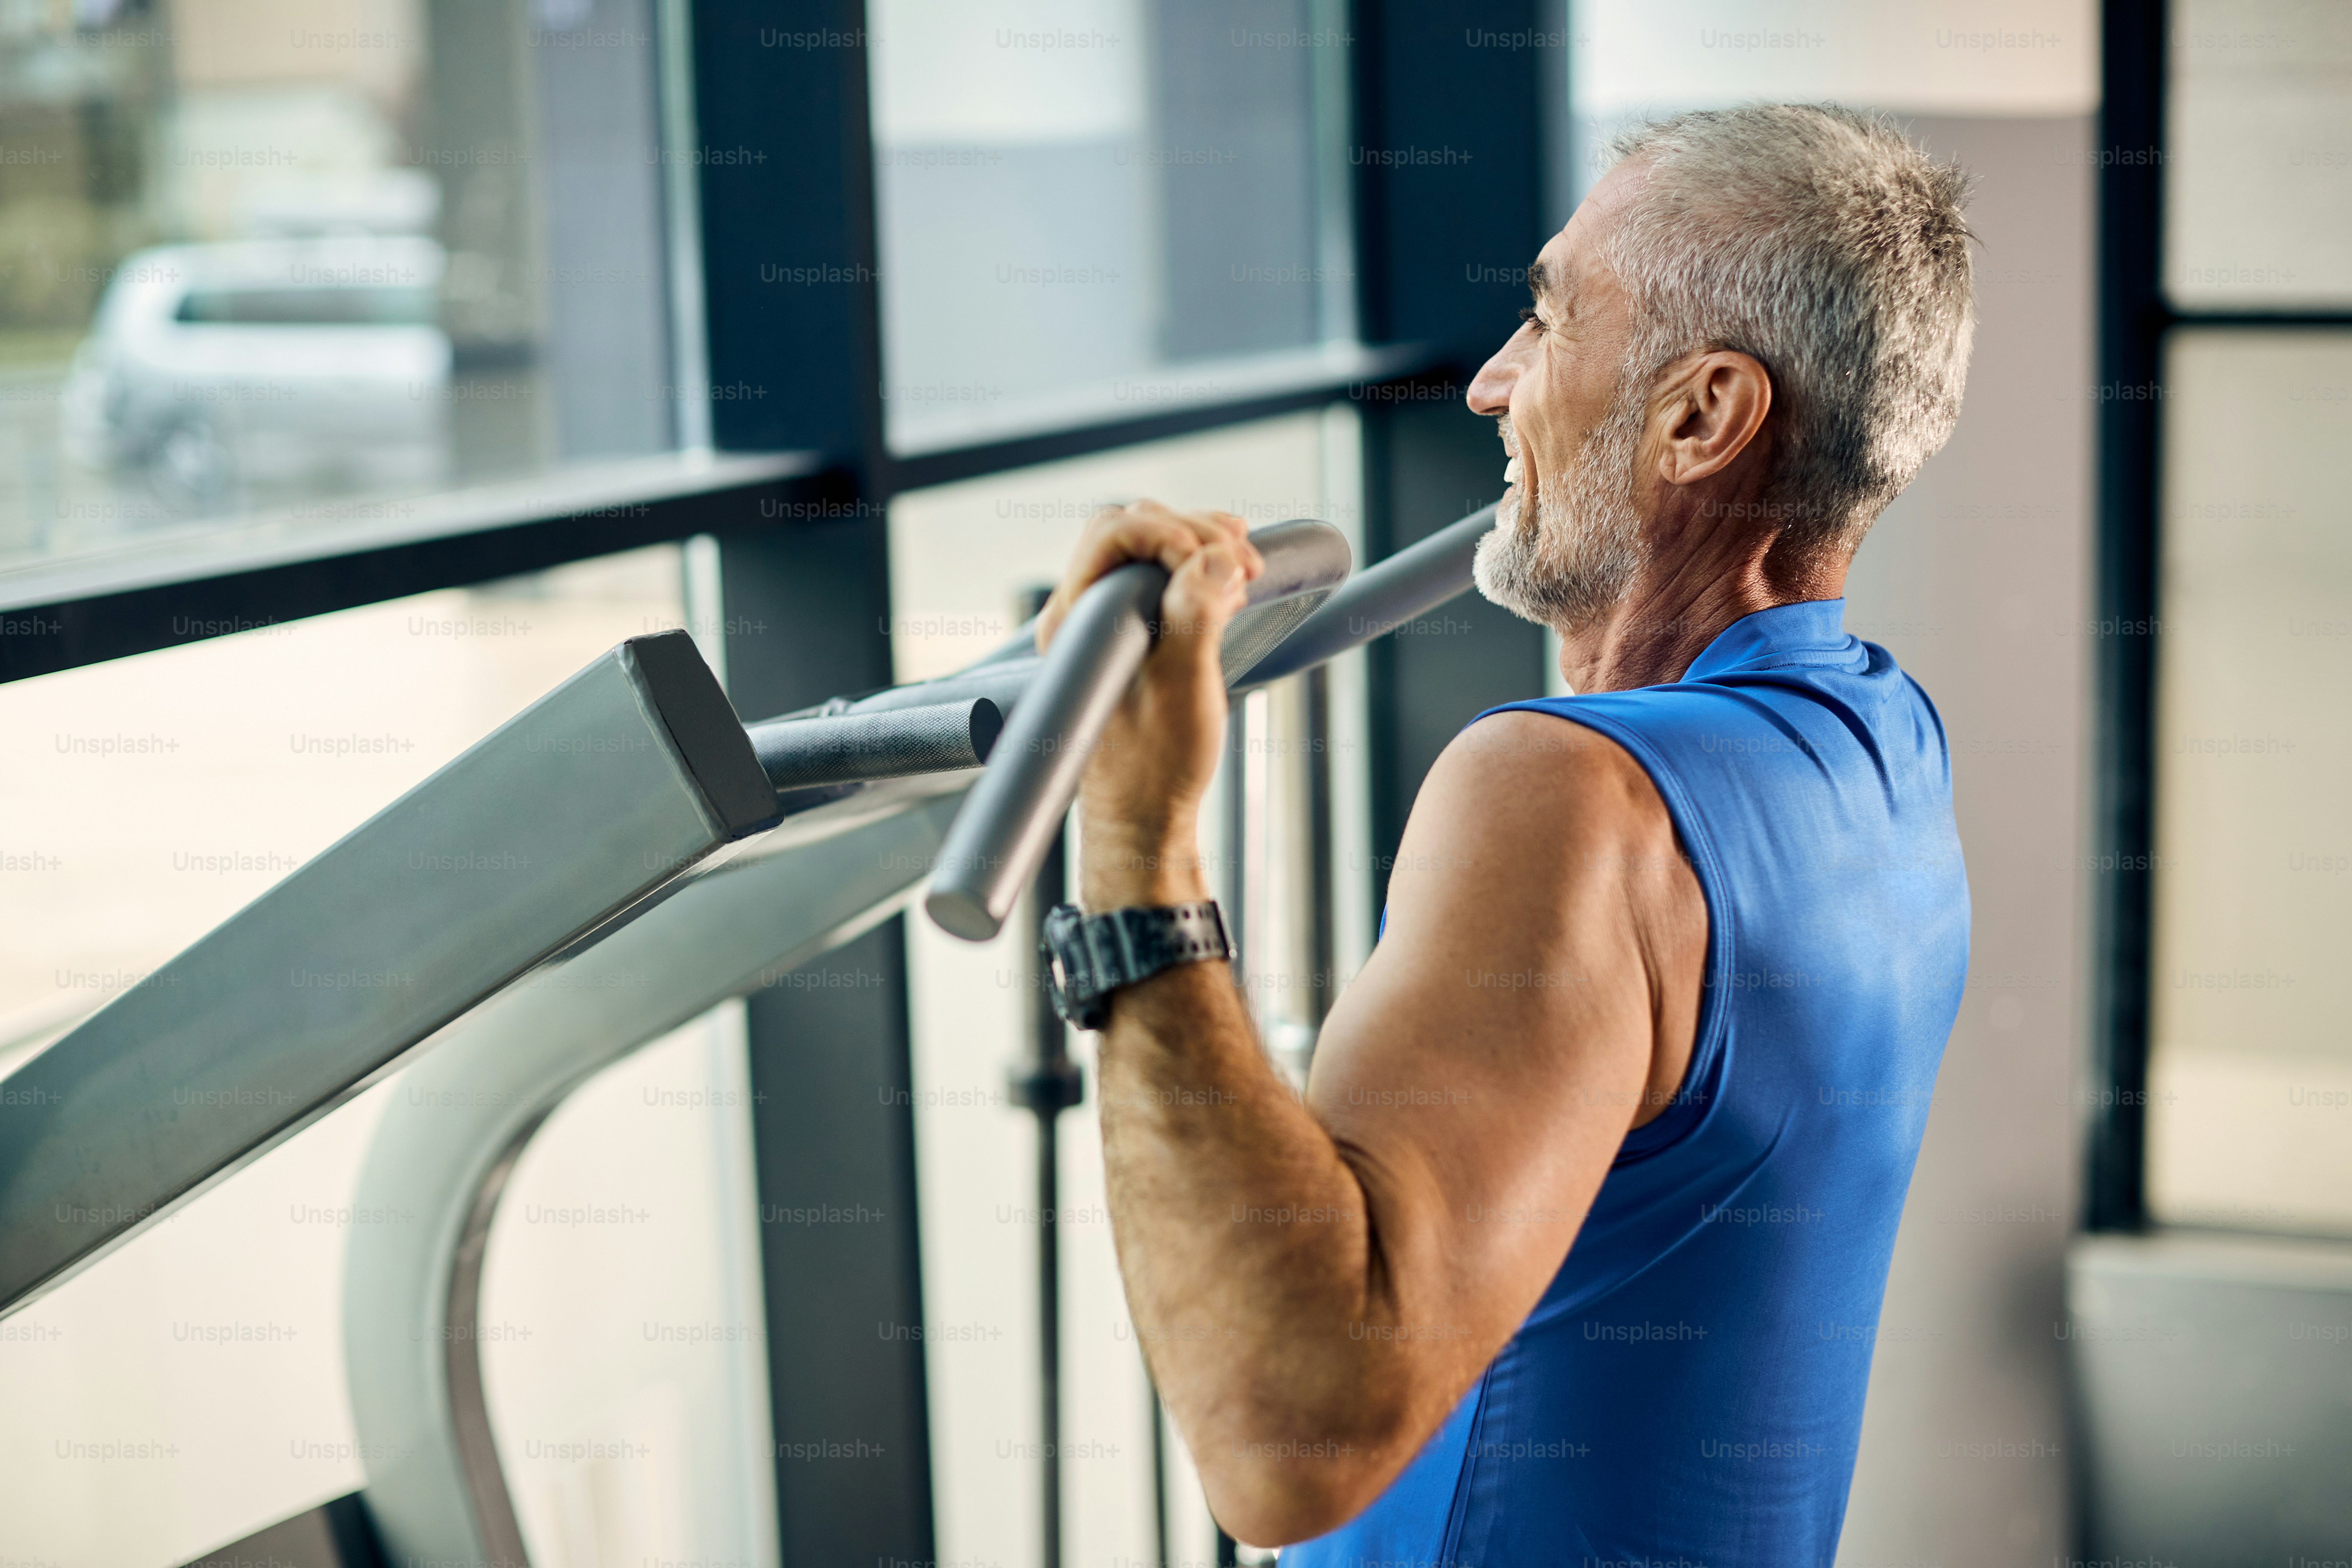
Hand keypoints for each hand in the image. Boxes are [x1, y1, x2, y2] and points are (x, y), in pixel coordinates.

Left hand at [1034, 501, 1263, 908]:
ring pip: (1149, 552)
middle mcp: (1080, 614)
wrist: (1146, 820)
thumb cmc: (1156, 765)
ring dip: (1200, 548)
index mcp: (1074, 620)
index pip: (1115, 531)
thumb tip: (1217, 557)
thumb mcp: (1183, 687)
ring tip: (1246, 569)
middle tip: (1246, 560)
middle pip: (1131, 529)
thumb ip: (1195, 615)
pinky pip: (1160, 582)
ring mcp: (1105, 626)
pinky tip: (1232, 587)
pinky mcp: (1131, 638)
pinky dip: (1198, 573)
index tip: (1224, 561)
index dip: (1174, 530)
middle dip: (1192, 531)